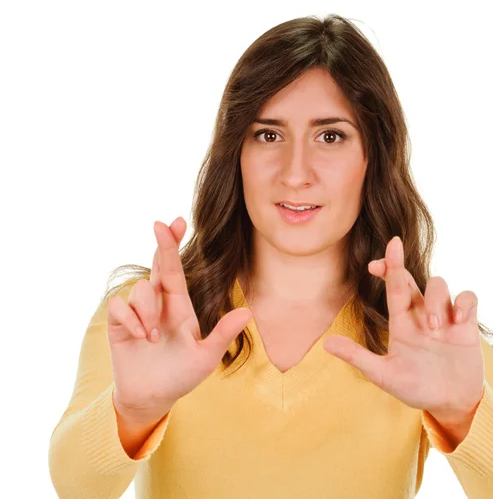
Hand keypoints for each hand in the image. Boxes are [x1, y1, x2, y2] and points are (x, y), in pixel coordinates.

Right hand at [107, 217, 251, 419]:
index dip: (174, 245)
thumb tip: (247, 312)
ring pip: (140, 289)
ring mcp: (138, 313)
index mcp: (180, 306)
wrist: (152, 398)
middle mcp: (159, 304)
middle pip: (158, 266)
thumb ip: (222, 335)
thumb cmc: (181, 376)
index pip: (176, 269)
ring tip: (155, 337)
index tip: (177, 221)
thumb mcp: (205, 357)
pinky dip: (130, 319)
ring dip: (148, 310)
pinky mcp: (118, 325)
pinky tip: (141, 337)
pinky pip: (118, 306)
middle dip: (161, 245)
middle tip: (159, 224)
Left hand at [323, 236, 484, 419]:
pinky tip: (458, 321)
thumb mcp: (384, 375)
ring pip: (439, 285)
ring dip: (433, 299)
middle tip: (393, 246)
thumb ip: (358, 357)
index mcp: (401, 322)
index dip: (386, 269)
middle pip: (411, 278)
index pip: (392, 288)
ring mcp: (444, 317)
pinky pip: (468, 298)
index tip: (373, 263)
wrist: (450, 403)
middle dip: (400, 263)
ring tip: (432, 328)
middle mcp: (421, 313)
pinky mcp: (467, 325)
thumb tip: (326, 344)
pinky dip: (463, 303)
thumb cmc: (416, 387)